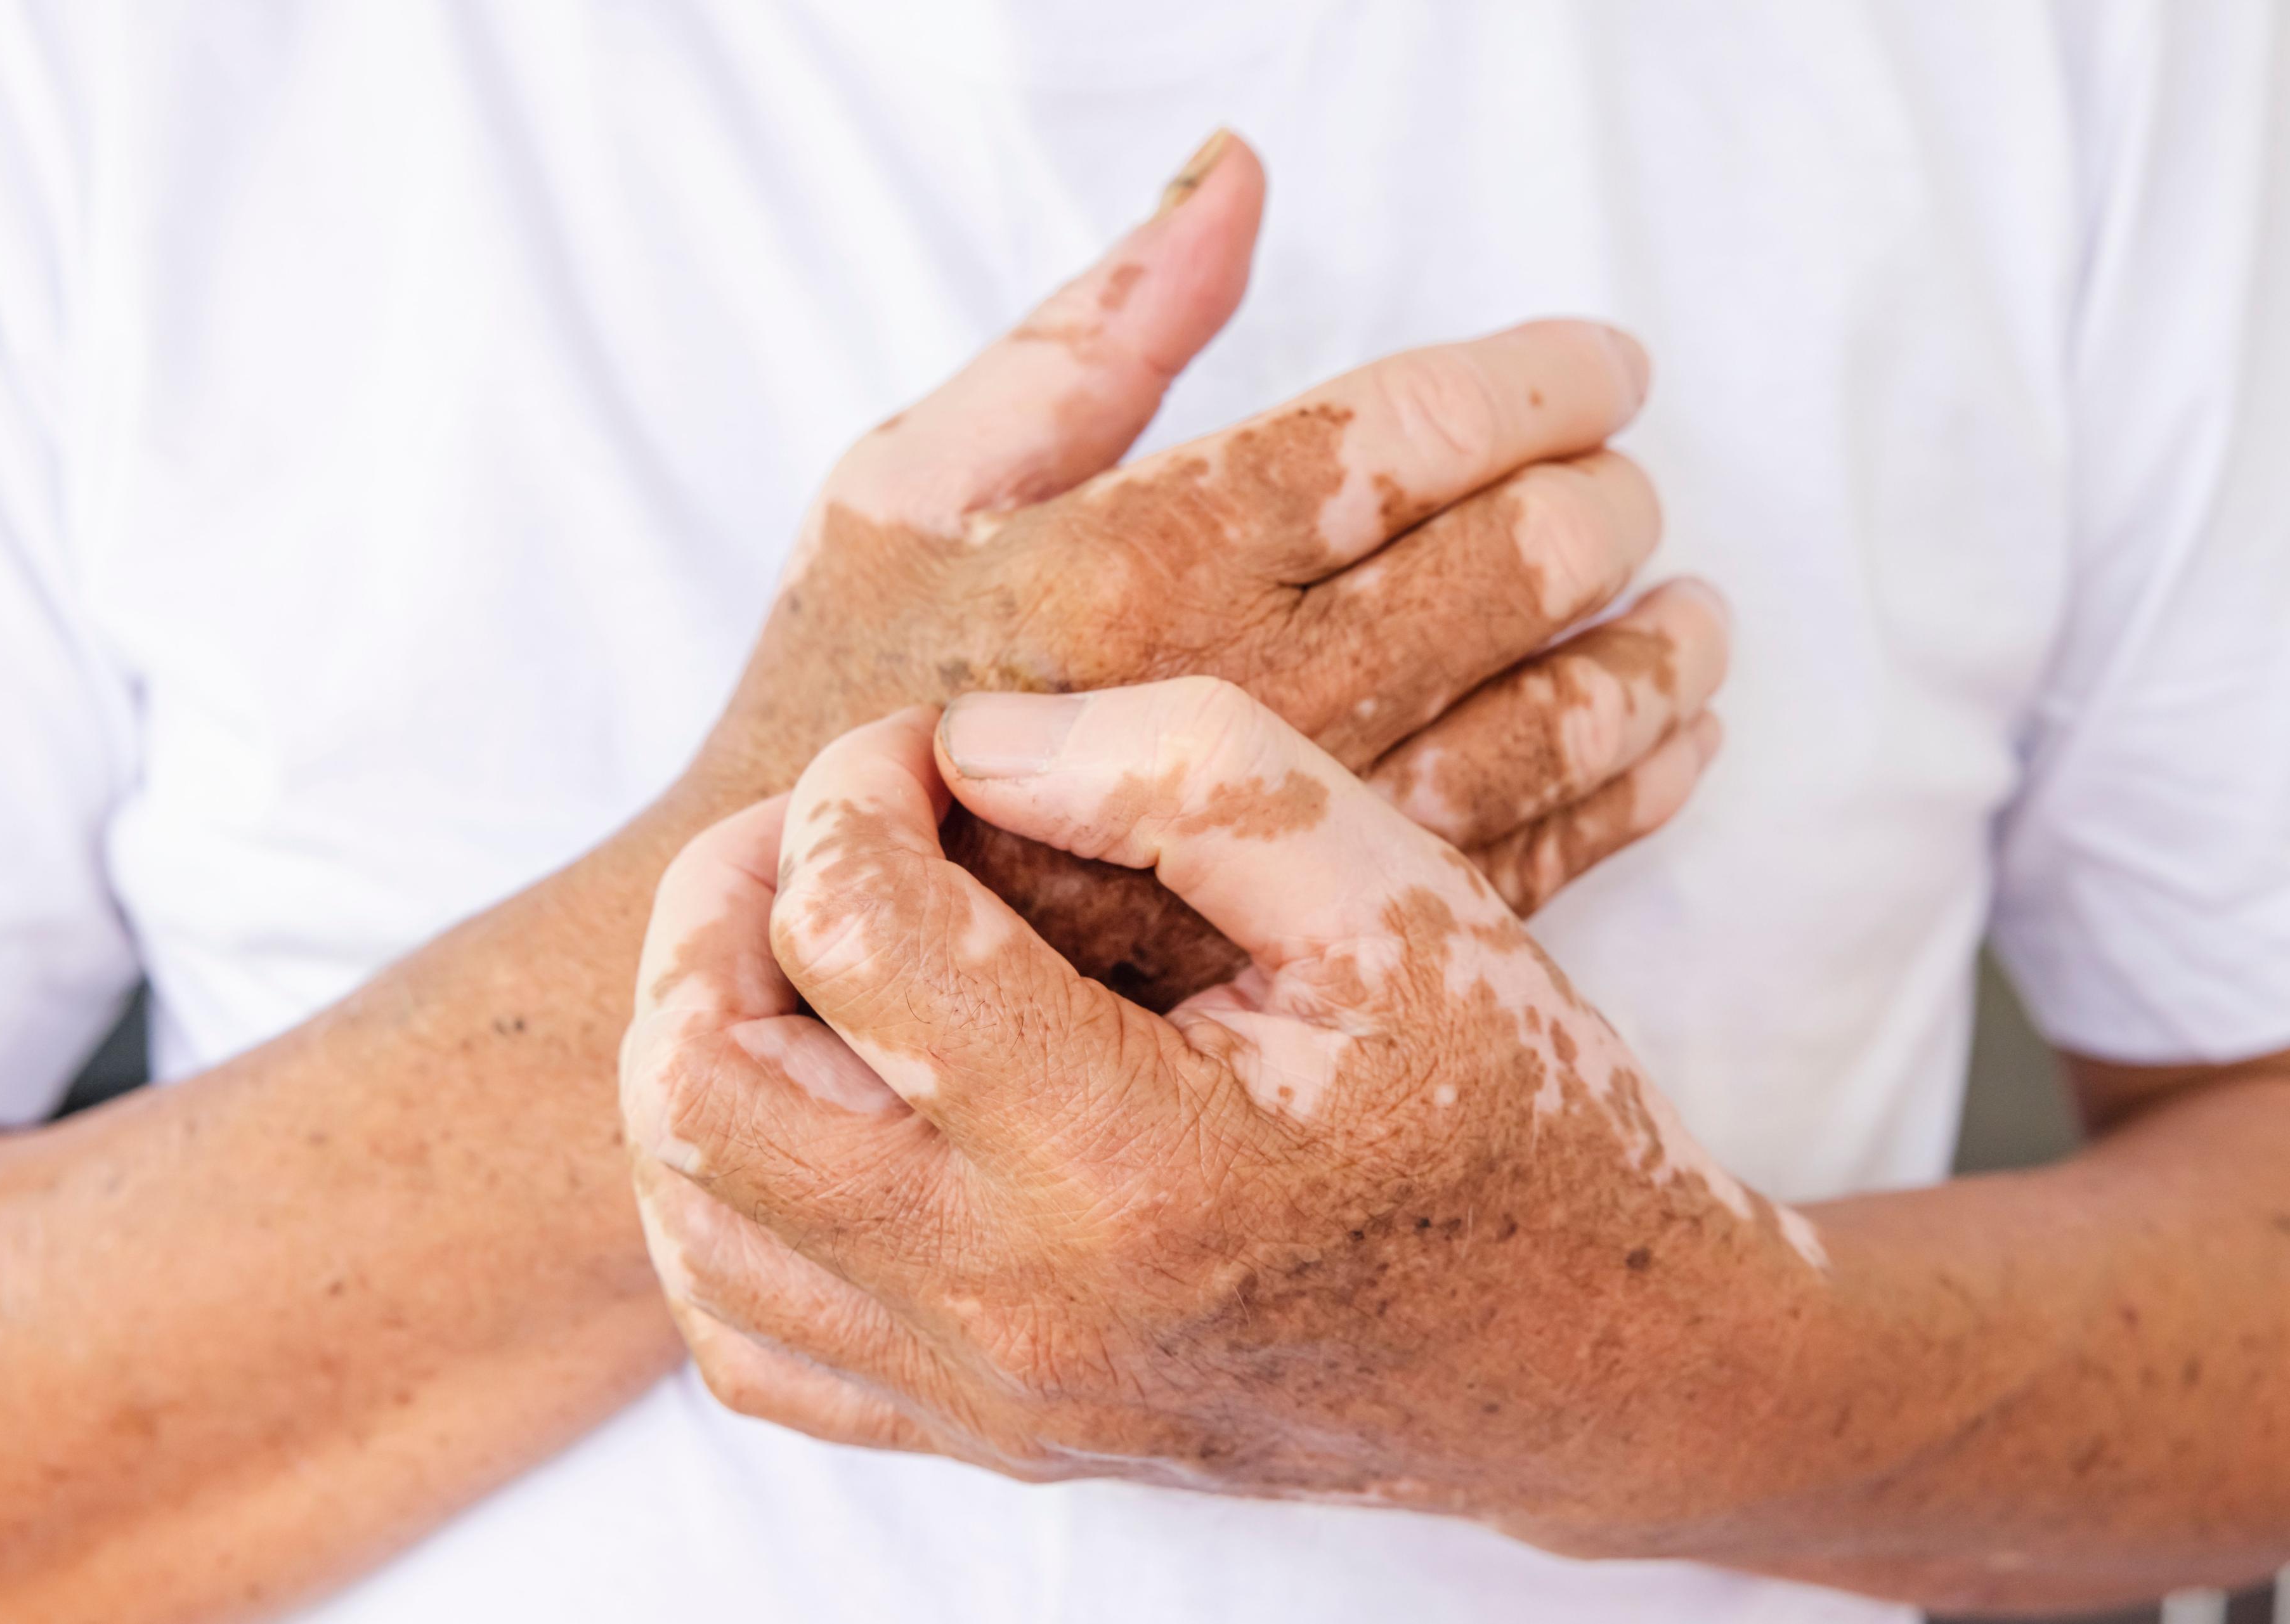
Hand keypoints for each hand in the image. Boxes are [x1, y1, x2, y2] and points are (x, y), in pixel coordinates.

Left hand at [623, 678, 1824, 1545]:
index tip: (931, 749)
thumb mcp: (1394, 896)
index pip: (856, 928)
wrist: (1576, 1359)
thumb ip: (1185, 773)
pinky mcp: (979, 1436)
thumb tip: (970, 740)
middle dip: (719, 907)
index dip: (861, 785)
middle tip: (815, 830)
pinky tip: (819, 1103)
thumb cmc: (1504, 1111)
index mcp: (1129, 1158)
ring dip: (706, 1043)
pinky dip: (728, 1201)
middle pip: (702, 1088)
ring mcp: (984, 1394)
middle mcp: (1018, 1303)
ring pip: (692, 1217)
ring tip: (805, 947)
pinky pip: (748, 1339)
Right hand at [686, 131, 1718, 1008]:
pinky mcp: (1297, 949)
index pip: (1404, 436)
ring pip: (1541, 728)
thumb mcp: (907, 481)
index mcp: (1131, 562)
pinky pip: (1518, 864)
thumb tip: (1241, 171)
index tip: (1600, 367)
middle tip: (1630, 485)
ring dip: (1649, 660)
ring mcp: (1277, 845)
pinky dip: (1625, 800)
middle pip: (1501, 572)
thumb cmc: (837, 695)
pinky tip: (1676, 749)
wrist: (813, 955)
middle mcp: (1224, 699)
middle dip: (1601, 508)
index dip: (1536, 383)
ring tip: (1699, 618)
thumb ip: (1095, 332)